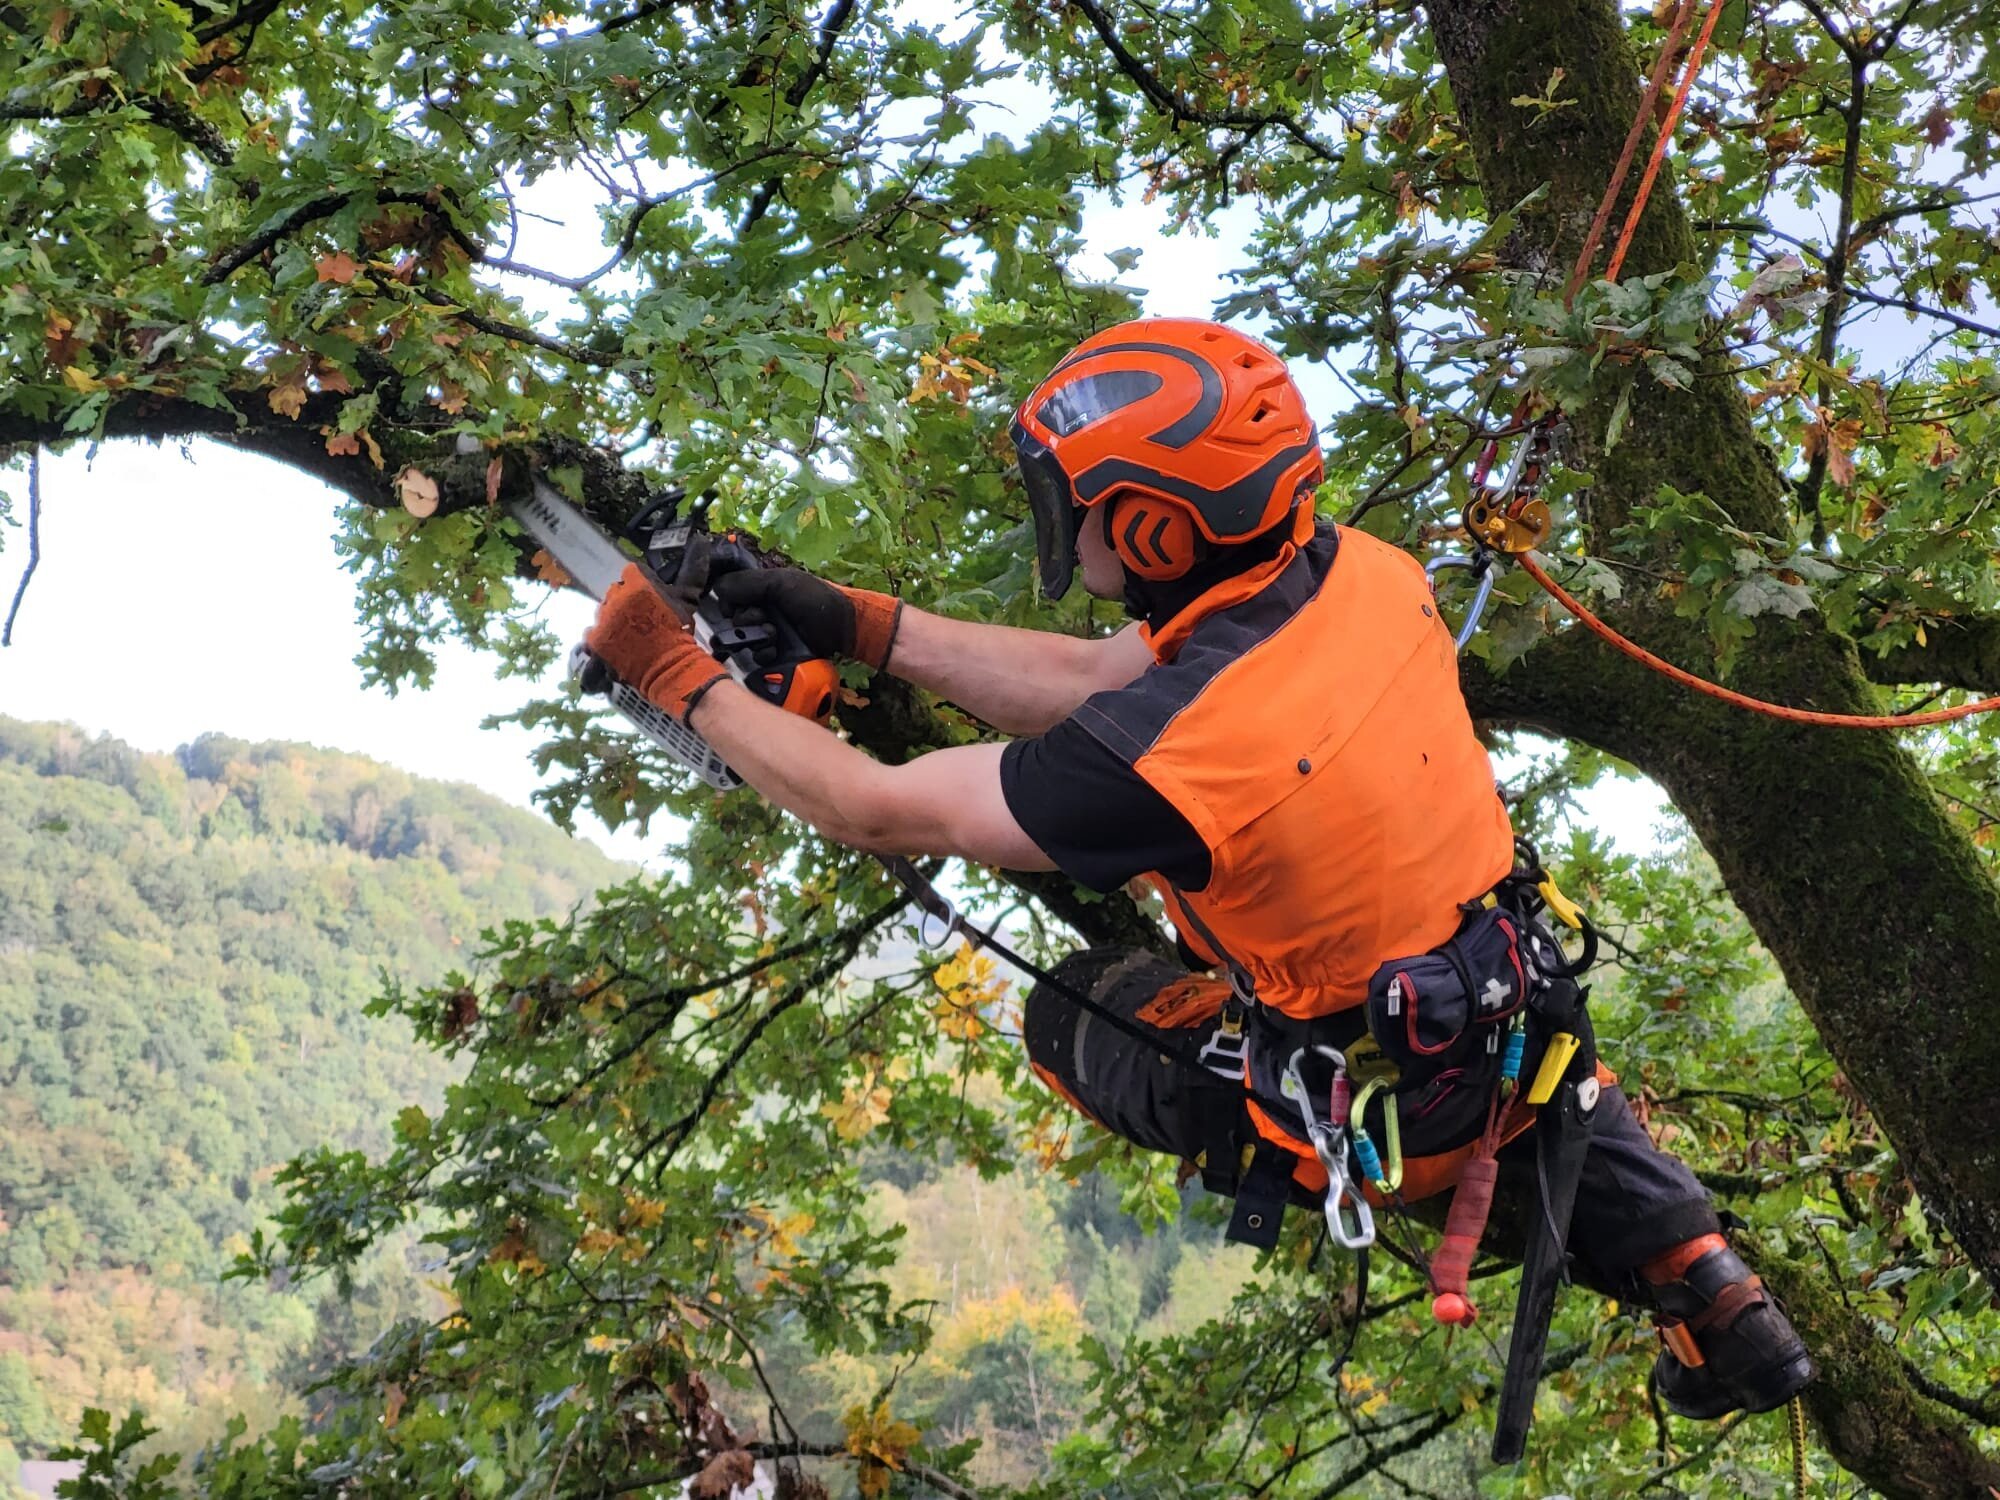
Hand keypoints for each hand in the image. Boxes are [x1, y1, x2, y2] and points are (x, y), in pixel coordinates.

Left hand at [585, 563, 727, 714]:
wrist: (669, 667)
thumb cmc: (678, 631)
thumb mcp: (687, 598)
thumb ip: (692, 569)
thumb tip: (701, 540)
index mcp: (636, 584)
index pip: (631, 572)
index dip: (642, 585)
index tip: (651, 600)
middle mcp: (615, 598)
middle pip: (615, 592)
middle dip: (626, 603)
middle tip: (642, 620)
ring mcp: (602, 621)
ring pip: (603, 613)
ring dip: (613, 621)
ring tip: (629, 636)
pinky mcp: (594, 642)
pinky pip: (591, 636)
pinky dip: (600, 641)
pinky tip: (614, 647)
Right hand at [710, 567, 902, 670]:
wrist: (840, 627)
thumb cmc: (813, 598)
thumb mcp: (780, 582)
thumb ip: (747, 583)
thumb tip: (717, 590)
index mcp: (758, 592)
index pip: (728, 599)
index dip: (729, 604)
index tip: (736, 606)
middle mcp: (759, 614)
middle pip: (733, 622)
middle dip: (747, 620)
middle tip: (765, 618)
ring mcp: (766, 636)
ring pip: (743, 642)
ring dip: (755, 638)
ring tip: (774, 633)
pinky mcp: (774, 656)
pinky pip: (756, 659)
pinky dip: (764, 654)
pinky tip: (775, 648)